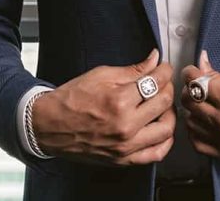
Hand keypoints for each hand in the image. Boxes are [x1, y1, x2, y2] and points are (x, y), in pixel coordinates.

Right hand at [31, 48, 175, 166]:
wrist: (50, 126)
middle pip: (164, 103)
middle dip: (168, 87)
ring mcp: (125, 146)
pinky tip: (162, 129)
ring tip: (162, 104)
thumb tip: (153, 59)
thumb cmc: (71, 99)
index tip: (164, 67)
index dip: (165, 70)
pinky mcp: (123, 159)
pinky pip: (155, 154)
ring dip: (170, 113)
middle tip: (163, 81)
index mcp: (119, 101)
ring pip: (166, 129)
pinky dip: (165, 141)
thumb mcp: (101, 75)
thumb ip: (132, 70)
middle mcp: (125, 126)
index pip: (156, 82)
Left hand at [180, 50, 219, 161]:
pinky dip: (197, 132)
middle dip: (191, 90)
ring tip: (202, 103)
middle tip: (197, 85)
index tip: (192, 71)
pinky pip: (200, 144)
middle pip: (189, 103)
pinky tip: (204, 123)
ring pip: (191, 124)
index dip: (191, 73)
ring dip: (193, 111)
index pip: (195, 83)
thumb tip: (203, 65)